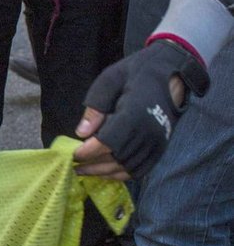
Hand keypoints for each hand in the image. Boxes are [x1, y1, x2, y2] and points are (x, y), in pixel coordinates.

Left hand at [73, 40, 208, 179]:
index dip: (88, 152)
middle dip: (93, 165)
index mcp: (134, 115)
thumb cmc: (137, 72)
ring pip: (128, 168)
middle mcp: (148, 133)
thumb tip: (81, 133)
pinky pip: (141, 169)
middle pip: (116, 159)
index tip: (73, 155)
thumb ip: (96, 107)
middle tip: (75, 167)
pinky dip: (123, 174)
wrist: (171, 71)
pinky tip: (107, 171)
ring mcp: (157, 143)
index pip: (107, 143)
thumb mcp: (110, 80)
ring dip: (105, 172)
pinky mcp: (161, 147)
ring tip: (87, 171)